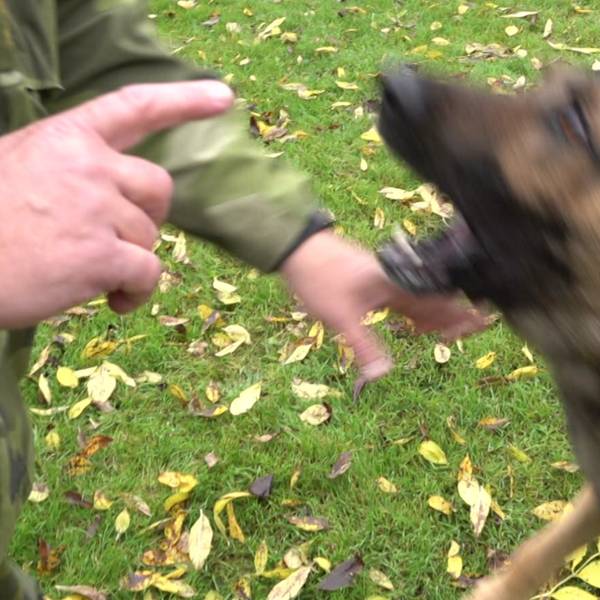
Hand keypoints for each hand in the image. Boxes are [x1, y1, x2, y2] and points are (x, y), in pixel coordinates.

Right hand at [0, 80, 232, 326]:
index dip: (182, 100)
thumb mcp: (19, 167)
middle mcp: (87, 165)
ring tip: (94, 274)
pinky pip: (148, 272)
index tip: (222, 98)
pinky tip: (114, 301)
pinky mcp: (102, 255)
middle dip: (149, 216)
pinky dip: (137, 291)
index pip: (134, 107)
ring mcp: (96, 209)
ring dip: (131, 260)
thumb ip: (69, 168)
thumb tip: (110, 189)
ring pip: (149, 236)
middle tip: (122, 238)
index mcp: (67, 138)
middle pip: (158, 188)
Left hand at [281, 230, 487, 380]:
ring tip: (444, 335)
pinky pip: (405, 297)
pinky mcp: (376, 279)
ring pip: (421, 298)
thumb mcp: (340, 318)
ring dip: (434, 316)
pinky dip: (415, 312)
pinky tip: (414, 325)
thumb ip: (364, 346)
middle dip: (453, 317)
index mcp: (396, 285)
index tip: (481, 325)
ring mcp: (386, 278)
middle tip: (468, 333)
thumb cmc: (319, 280)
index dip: (460, 315)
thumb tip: (383, 375)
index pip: (439, 301)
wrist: (298, 249)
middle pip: (436, 298)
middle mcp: (397, 279)